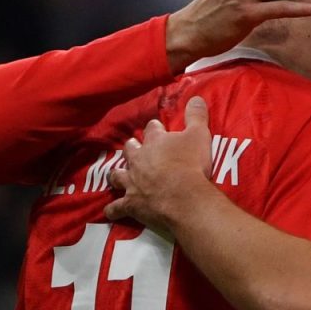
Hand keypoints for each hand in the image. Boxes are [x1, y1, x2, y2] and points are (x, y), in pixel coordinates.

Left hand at [104, 96, 215, 232]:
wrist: (183, 196)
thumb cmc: (192, 164)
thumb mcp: (200, 135)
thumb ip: (196, 116)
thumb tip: (196, 97)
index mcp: (155, 142)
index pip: (152, 130)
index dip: (155, 129)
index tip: (157, 128)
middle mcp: (139, 160)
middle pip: (130, 150)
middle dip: (132, 148)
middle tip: (134, 147)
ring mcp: (132, 182)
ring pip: (117, 176)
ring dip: (117, 174)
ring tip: (117, 174)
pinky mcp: (131, 204)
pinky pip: (117, 207)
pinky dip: (113, 210)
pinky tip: (110, 211)